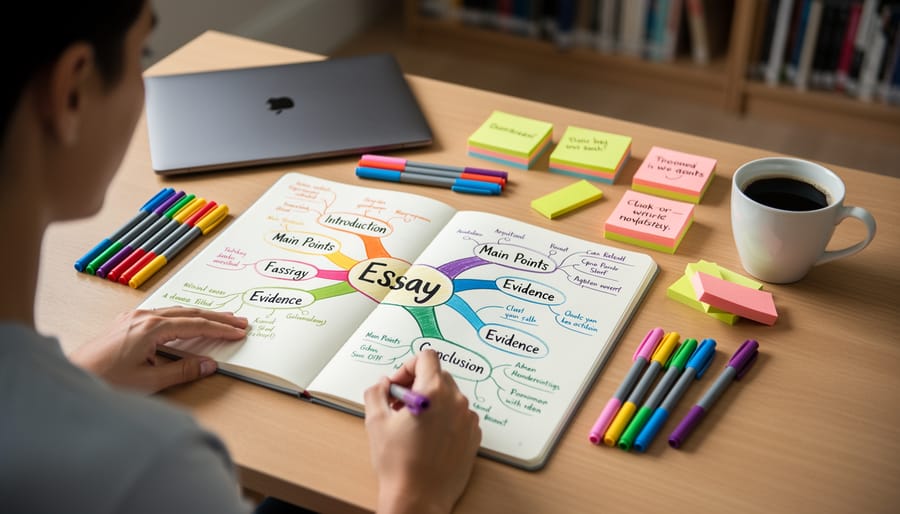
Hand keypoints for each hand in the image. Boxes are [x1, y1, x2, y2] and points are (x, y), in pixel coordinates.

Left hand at [69, 306, 247, 393]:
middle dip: (217, 317)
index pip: (196, 325)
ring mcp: (133, 317)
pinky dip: (182, 316)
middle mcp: (143, 316)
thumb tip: (209, 364)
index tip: (239, 332)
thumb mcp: (148, 382)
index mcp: (151, 328)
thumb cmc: (104, 381)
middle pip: (189, 312)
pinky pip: (162, 313)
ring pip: (176, 311)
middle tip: (239, 321)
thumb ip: (182, 371)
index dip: (220, 329)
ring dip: (201, 315)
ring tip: (221, 319)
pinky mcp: (126, 323)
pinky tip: (187, 321)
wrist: (71, 378)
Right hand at [364, 350, 481, 513]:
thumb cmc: (399, 464)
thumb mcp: (376, 422)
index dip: (408, 367)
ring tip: (414, 424)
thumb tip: (382, 383)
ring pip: (450, 396)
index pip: (426, 356)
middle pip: (438, 375)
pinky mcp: (474, 436)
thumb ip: (376, 392)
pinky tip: (430, 437)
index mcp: (433, 391)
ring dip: (432, 401)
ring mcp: (468, 419)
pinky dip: (446, 418)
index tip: (398, 385)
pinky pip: (460, 415)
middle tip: (400, 405)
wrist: (418, 498)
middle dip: (418, 384)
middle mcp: (455, 401)